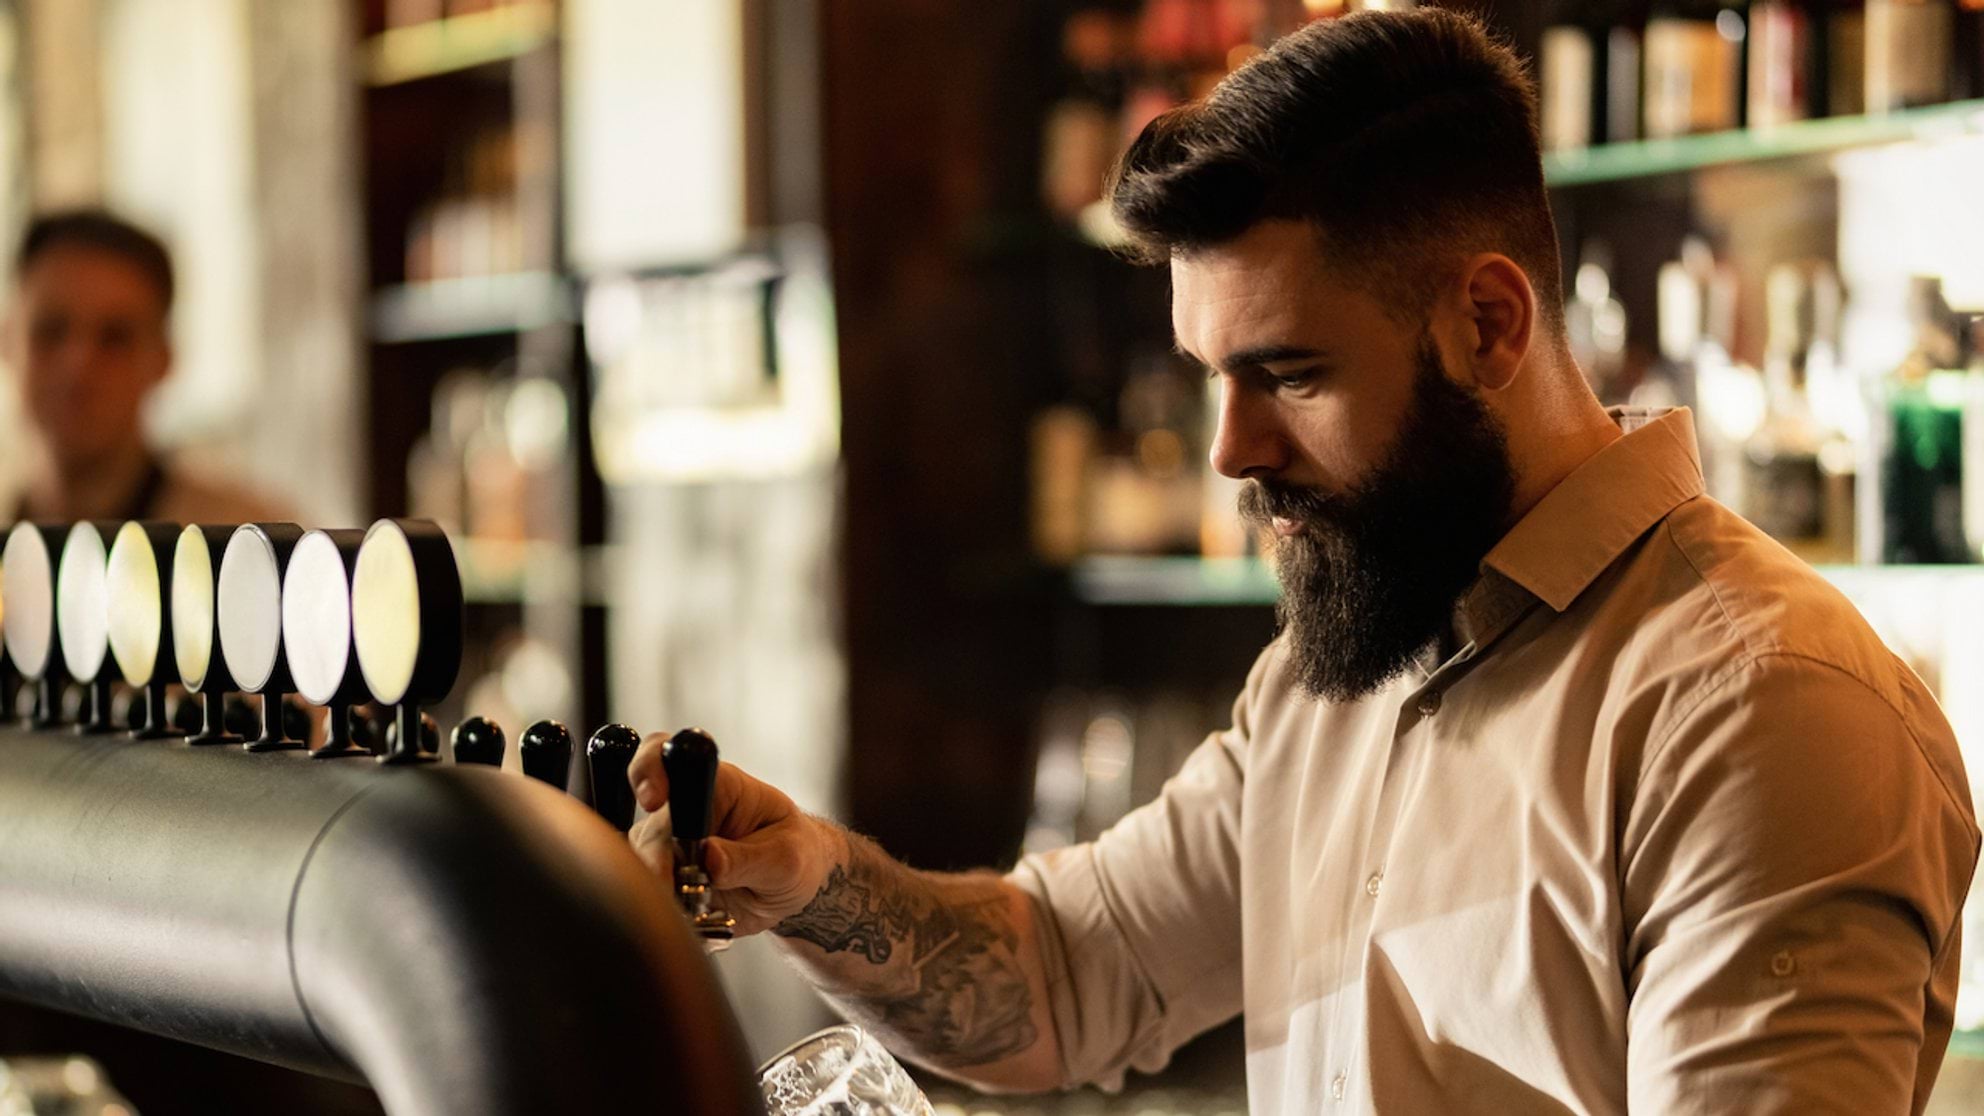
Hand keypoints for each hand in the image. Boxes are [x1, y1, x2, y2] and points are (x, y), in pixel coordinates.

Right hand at [627, 733, 842, 935]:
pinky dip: (664, 911)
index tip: (653, 800)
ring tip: (701, 908)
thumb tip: (709, 859)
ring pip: (638, 863)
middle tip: (682, 890)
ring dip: (663, 892)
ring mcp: (667, 844)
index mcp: (719, 785)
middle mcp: (685, 810)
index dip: (650, 770)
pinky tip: (693, 917)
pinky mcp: (661, 876)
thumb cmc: (795, 855)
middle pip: (649, 827)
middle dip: (658, 863)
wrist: (794, 887)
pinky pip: (644, 892)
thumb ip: (750, 859)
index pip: (669, 757)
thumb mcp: (787, 858)